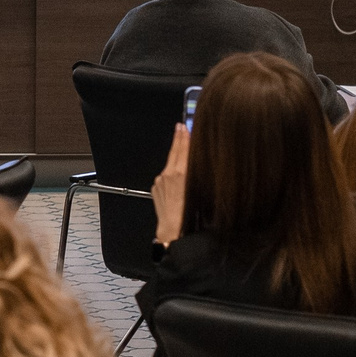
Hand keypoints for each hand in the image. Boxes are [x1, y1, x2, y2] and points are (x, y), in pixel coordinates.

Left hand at [150, 126, 189, 244]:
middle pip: (174, 151)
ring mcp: (160, 180)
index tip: (185, 126)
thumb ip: (198, 173)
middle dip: (178, 138)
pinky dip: (170, 170)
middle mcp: (168, 173)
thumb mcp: (200, 191)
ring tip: (179, 143)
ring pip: (169, 162)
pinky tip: (176, 172)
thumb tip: (199, 162)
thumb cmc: (189, 214)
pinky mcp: (156, 186)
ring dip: (174, 154)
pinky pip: (164, 174)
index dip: (185, 136)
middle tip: (179, 126)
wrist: (172, 230)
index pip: (184, 149)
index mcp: (181, 173)